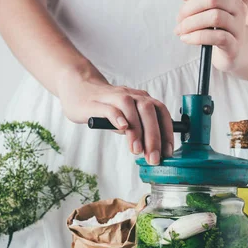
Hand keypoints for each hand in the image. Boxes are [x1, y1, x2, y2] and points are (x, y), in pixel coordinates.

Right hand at [57, 65, 173, 163]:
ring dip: (137, 131)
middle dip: (154, 137)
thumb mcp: (126, 118)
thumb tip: (150, 150)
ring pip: (131, 108)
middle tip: (153, 158)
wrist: (79, 89)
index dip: (167, 132)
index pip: (161, 113)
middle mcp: (131, 95)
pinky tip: (122, 128)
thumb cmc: (106, 106)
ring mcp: (114, 97)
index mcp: (142, 99)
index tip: (168, 152)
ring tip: (137, 150)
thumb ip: (138, 130)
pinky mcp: (97, 102)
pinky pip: (110, 108)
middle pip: (149, 111)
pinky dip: (118, 117)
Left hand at [175, 0, 246, 71]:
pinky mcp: (235, 44)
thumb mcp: (209, 4)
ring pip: (215, 16)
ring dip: (191, 23)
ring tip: (180, 30)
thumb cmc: (217, 25)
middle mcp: (239, 5)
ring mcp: (239, 25)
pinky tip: (186, 39)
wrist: (236, 52)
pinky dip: (197, 37)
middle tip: (179, 19)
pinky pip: (217, 37)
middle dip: (190, 7)